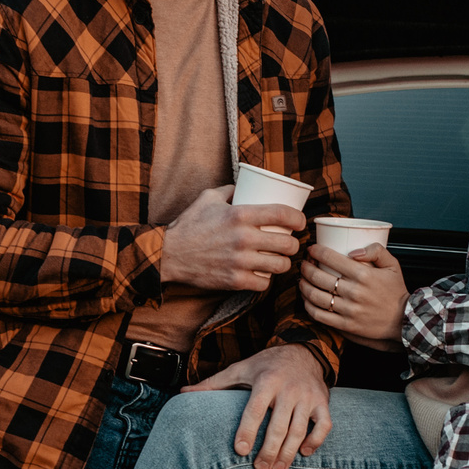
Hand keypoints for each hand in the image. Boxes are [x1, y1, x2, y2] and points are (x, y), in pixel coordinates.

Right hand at [161, 185, 304, 291]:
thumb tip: (244, 185)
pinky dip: (265, 280)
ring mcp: (240, 262)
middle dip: (294, 244)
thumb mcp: (207, 198)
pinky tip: (262, 275)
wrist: (168, 254)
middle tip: (289, 244)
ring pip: (280, 266)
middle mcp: (243, 238)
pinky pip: (263, 284)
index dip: (298, 219)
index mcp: (240, 215)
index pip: (282, 214)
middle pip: (287, 244)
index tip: (300, 222)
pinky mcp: (234, 281)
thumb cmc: (188, 225)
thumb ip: (229, 190)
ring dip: (283, 263)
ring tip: (279, 260)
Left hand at [184, 342, 330, 468]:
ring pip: (300, 430)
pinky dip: (316, 441)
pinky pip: (324, 425)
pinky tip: (304, 454)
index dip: (248, 430)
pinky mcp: (323, 402)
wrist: (303, 351)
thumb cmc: (265, 365)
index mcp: (266, 380)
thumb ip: (213, 384)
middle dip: (269, 450)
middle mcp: (289, 388)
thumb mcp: (239, 369)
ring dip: (289, 453)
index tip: (240, 450)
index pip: (255, 408)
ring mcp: (308, 396)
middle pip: (279, 425)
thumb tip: (183, 393)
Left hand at [299, 242, 407, 347]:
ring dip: (303, 286)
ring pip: (315, 296)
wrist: (403, 320)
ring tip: (301, 280)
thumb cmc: (396, 291)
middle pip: (319, 277)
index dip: (316, 251)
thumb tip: (353, 251)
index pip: (331, 259)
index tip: (311, 249)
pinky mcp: (346, 325)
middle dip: (306, 267)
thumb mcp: (393, 265)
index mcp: (364, 275)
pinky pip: (320, 315)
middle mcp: (354, 292)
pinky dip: (308, 306)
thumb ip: (376, 250)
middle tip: (304, 264)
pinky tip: (306, 299)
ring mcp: (349, 310)